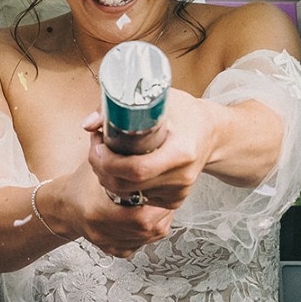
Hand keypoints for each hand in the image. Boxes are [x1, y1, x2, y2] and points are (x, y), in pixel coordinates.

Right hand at [58, 160, 174, 256]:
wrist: (65, 206)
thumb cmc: (80, 183)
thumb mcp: (94, 162)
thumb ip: (115, 151)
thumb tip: (137, 133)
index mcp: (95, 210)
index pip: (139, 215)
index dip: (156, 202)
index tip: (161, 189)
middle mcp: (100, 231)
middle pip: (147, 228)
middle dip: (162, 211)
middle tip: (165, 195)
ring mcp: (107, 243)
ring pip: (148, 238)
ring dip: (160, 220)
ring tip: (160, 204)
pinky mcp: (113, 249)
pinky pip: (140, 244)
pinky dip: (149, 232)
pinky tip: (149, 218)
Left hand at [84, 89, 211, 209]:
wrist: (210, 133)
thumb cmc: (183, 113)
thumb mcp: (156, 100)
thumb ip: (119, 108)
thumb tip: (89, 124)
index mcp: (181, 152)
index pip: (138, 169)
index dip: (110, 162)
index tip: (98, 145)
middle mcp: (182, 176)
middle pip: (128, 185)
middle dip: (102, 169)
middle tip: (95, 148)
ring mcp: (179, 192)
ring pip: (129, 195)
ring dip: (108, 177)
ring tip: (106, 154)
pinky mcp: (174, 201)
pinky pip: (138, 199)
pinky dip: (122, 186)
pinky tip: (121, 168)